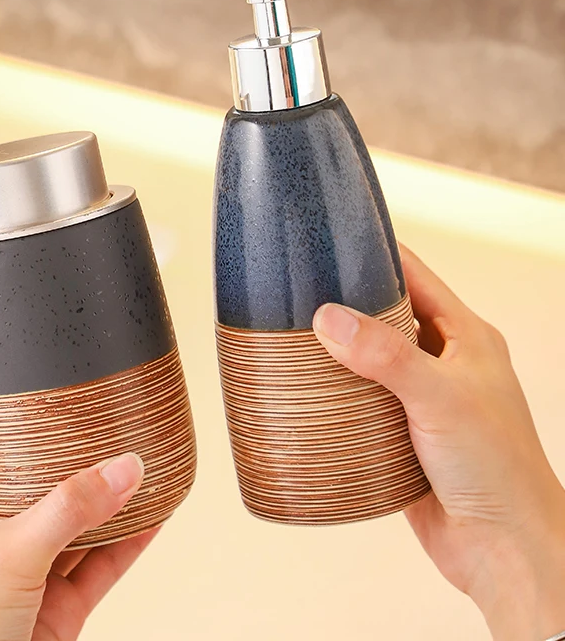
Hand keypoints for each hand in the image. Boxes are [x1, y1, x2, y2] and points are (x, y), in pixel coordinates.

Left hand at [0, 426, 153, 640]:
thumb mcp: (11, 555)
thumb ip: (70, 509)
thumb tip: (125, 467)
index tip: (18, 388)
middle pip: (26, 478)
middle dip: (62, 452)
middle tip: (97, 419)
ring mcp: (24, 570)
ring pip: (71, 521)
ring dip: (105, 497)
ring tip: (139, 461)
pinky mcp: (55, 605)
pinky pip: (98, 564)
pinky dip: (127, 541)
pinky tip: (155, 516)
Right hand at [313, 246, 564, 640]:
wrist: (502, 550)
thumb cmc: (498, 471)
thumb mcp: (442, 398)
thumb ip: (387, 355)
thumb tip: (331, 318)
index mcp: (466, 337)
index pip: (416, 277)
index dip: (376, 256)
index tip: (333, 245)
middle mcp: (444, 362)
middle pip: (386, 317)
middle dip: (346, 305)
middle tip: (299, 295)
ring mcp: (421, 398)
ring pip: (369, 360)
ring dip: (337, 353)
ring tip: (292, 339)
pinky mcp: (400, 433)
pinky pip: (361, 401)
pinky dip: (336, 394)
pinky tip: (307, 391)